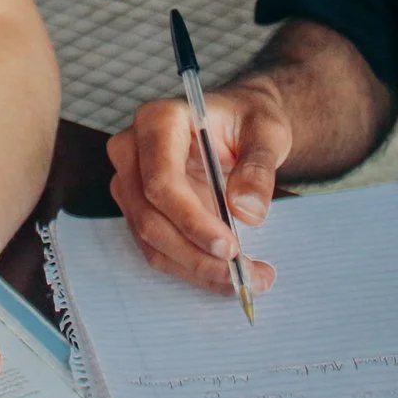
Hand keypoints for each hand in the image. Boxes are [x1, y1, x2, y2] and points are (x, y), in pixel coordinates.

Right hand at [106, 83, 288, 294]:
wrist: (240, 125)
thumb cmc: (248, 121)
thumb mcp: (266, 133)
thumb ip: (258, 168)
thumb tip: (247, 212)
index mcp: (158, 120)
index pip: (161, 180)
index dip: (192, 219)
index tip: (230, 247)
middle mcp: (133, 150)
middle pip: (150, 216)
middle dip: (196, 254)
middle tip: (244, 274)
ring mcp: (131, 181)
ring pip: (152, 240)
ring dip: (197, 268)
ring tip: (249, 277)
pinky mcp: (139, 208)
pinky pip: (159, 248)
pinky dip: (193, 268)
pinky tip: (229, 274)